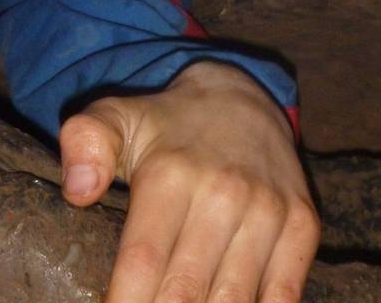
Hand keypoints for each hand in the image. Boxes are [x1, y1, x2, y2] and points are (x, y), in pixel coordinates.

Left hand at [59, 62, 318, 302]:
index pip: (143, 260)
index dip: (125, 301)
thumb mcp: (116, 117)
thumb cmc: (165, 126)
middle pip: (186, 291)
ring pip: (234, 302)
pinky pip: (283, 297)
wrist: (241, 98)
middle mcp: (222, 193)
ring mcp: (268, 210)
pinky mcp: (303, 225)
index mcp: (169, 174)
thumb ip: (85, 143)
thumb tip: (77, 193)